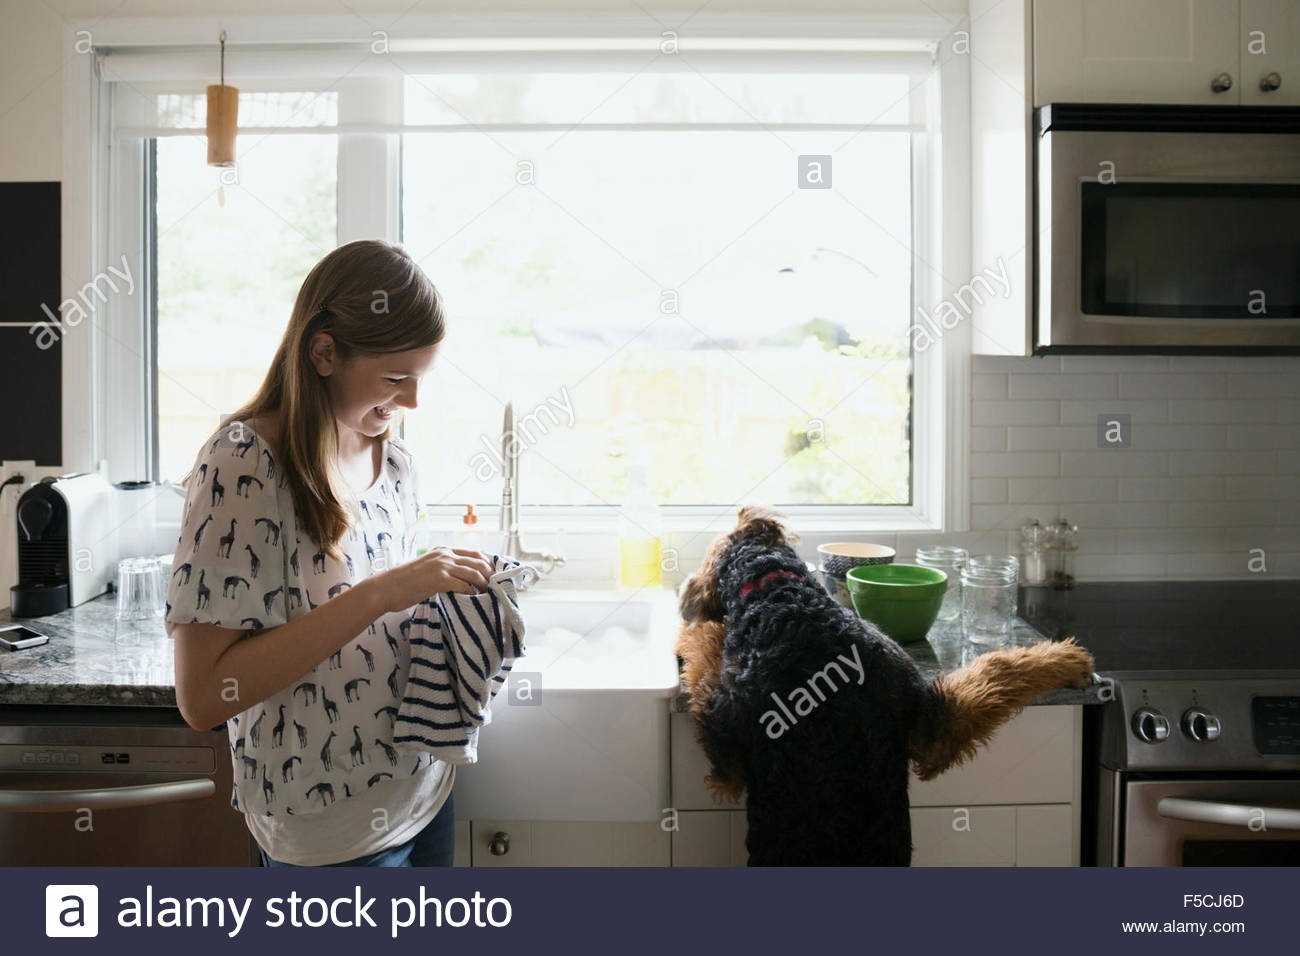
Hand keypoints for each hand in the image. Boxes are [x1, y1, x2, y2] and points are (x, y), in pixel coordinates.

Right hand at [372, 546, 493, 612]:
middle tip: (495, 586)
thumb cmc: (404, 583)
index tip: (494, 574)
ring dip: (483, 584)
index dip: (487, 563)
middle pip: (478, 561)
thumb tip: (461, 579)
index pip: (474, 552)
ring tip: (488, 594)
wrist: (386, 588)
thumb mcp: (427, 569)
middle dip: (490, 574)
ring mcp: (442, 566)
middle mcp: (445, 555)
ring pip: (474, 572)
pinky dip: (472, 592)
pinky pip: (464, 585)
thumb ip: (444, 569)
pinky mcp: (440, 579)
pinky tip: (473, 599)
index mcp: (443, 550)